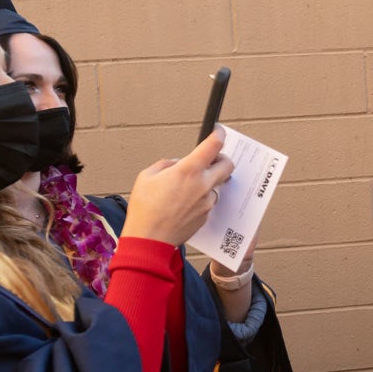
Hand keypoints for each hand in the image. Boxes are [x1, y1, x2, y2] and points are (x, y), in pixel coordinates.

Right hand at [123, 128, 233, 246]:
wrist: (149, 240)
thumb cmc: (144, 209)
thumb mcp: (147, 176)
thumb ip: (166, 164)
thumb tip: (178, 164)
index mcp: (188, 171)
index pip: (213, 146)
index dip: (219, 134)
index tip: (219, 131)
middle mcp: (203, 185)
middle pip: (227, 165)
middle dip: (222, 158)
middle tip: (212, 159)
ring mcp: (207, 202)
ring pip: (217, 185)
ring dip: (208, 182)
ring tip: (188, 188)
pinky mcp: (206, 216)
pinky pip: (208, 201)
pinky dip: (201, 198)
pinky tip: (185, 204)